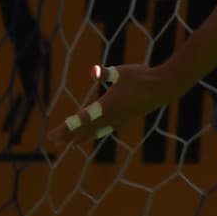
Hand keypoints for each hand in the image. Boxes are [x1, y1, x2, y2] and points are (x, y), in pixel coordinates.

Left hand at [46, 63, 170, 149]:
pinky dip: (96, 133)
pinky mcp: (125, 118)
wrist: (163, 87)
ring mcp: (119, 119)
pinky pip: (106, 129)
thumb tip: (93, 71)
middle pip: (85, 129)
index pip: (82, 120)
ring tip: (70, 144)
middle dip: (68, 135)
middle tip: (53, 141)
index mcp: (107, 106)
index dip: (67, 128)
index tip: (54, 135)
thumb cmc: (140, 77)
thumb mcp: (121, 72)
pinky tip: (93, 135)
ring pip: (96, 131)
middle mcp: (112, 116)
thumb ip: (105, 73)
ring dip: (82, 136)